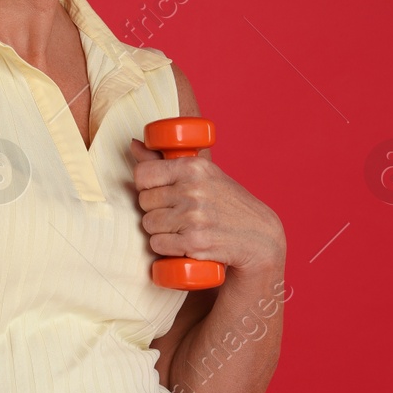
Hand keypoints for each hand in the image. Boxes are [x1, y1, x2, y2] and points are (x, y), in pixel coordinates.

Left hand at [129, 139, 285, 275]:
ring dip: (158, 230)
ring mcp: (193, 217)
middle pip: (143, 201)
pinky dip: (165, 248)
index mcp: (193, 168)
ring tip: (179, 228)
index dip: (145, 186)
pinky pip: (158, 245)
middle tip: (175, 213)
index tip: (157, 191)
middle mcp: (193, 190)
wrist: (260, 237)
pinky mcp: (194, 242)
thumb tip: (132, 144)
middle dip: (154, 210)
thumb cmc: (226, 203)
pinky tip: (180, 243)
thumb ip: (164, 161)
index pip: (143, 174)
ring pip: (148, 224)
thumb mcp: (202, 175)